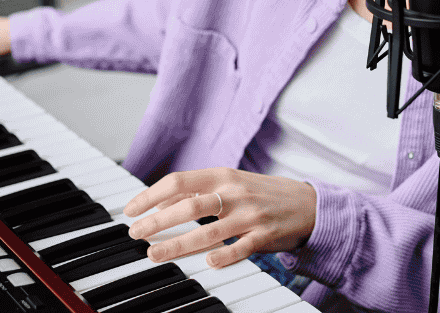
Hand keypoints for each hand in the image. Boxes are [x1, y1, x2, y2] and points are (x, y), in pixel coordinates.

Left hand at [124, 167, 315, 268]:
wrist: (307, 203)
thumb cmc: (261, 193)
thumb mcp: (230, 183)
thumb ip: (198, 192)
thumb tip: (160, 203)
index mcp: (222, 175)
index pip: (178, 182)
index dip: (151, 195)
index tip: (131, 210)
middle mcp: (234, 192)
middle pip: (188, 206)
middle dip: (157, 222)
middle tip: (135, 234)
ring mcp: (250, 214)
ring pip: (208, 231)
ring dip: (178, 244)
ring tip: (155, 253)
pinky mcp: (265, 235)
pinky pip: (241, 248)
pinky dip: (223, 256)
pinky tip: (207, 263)